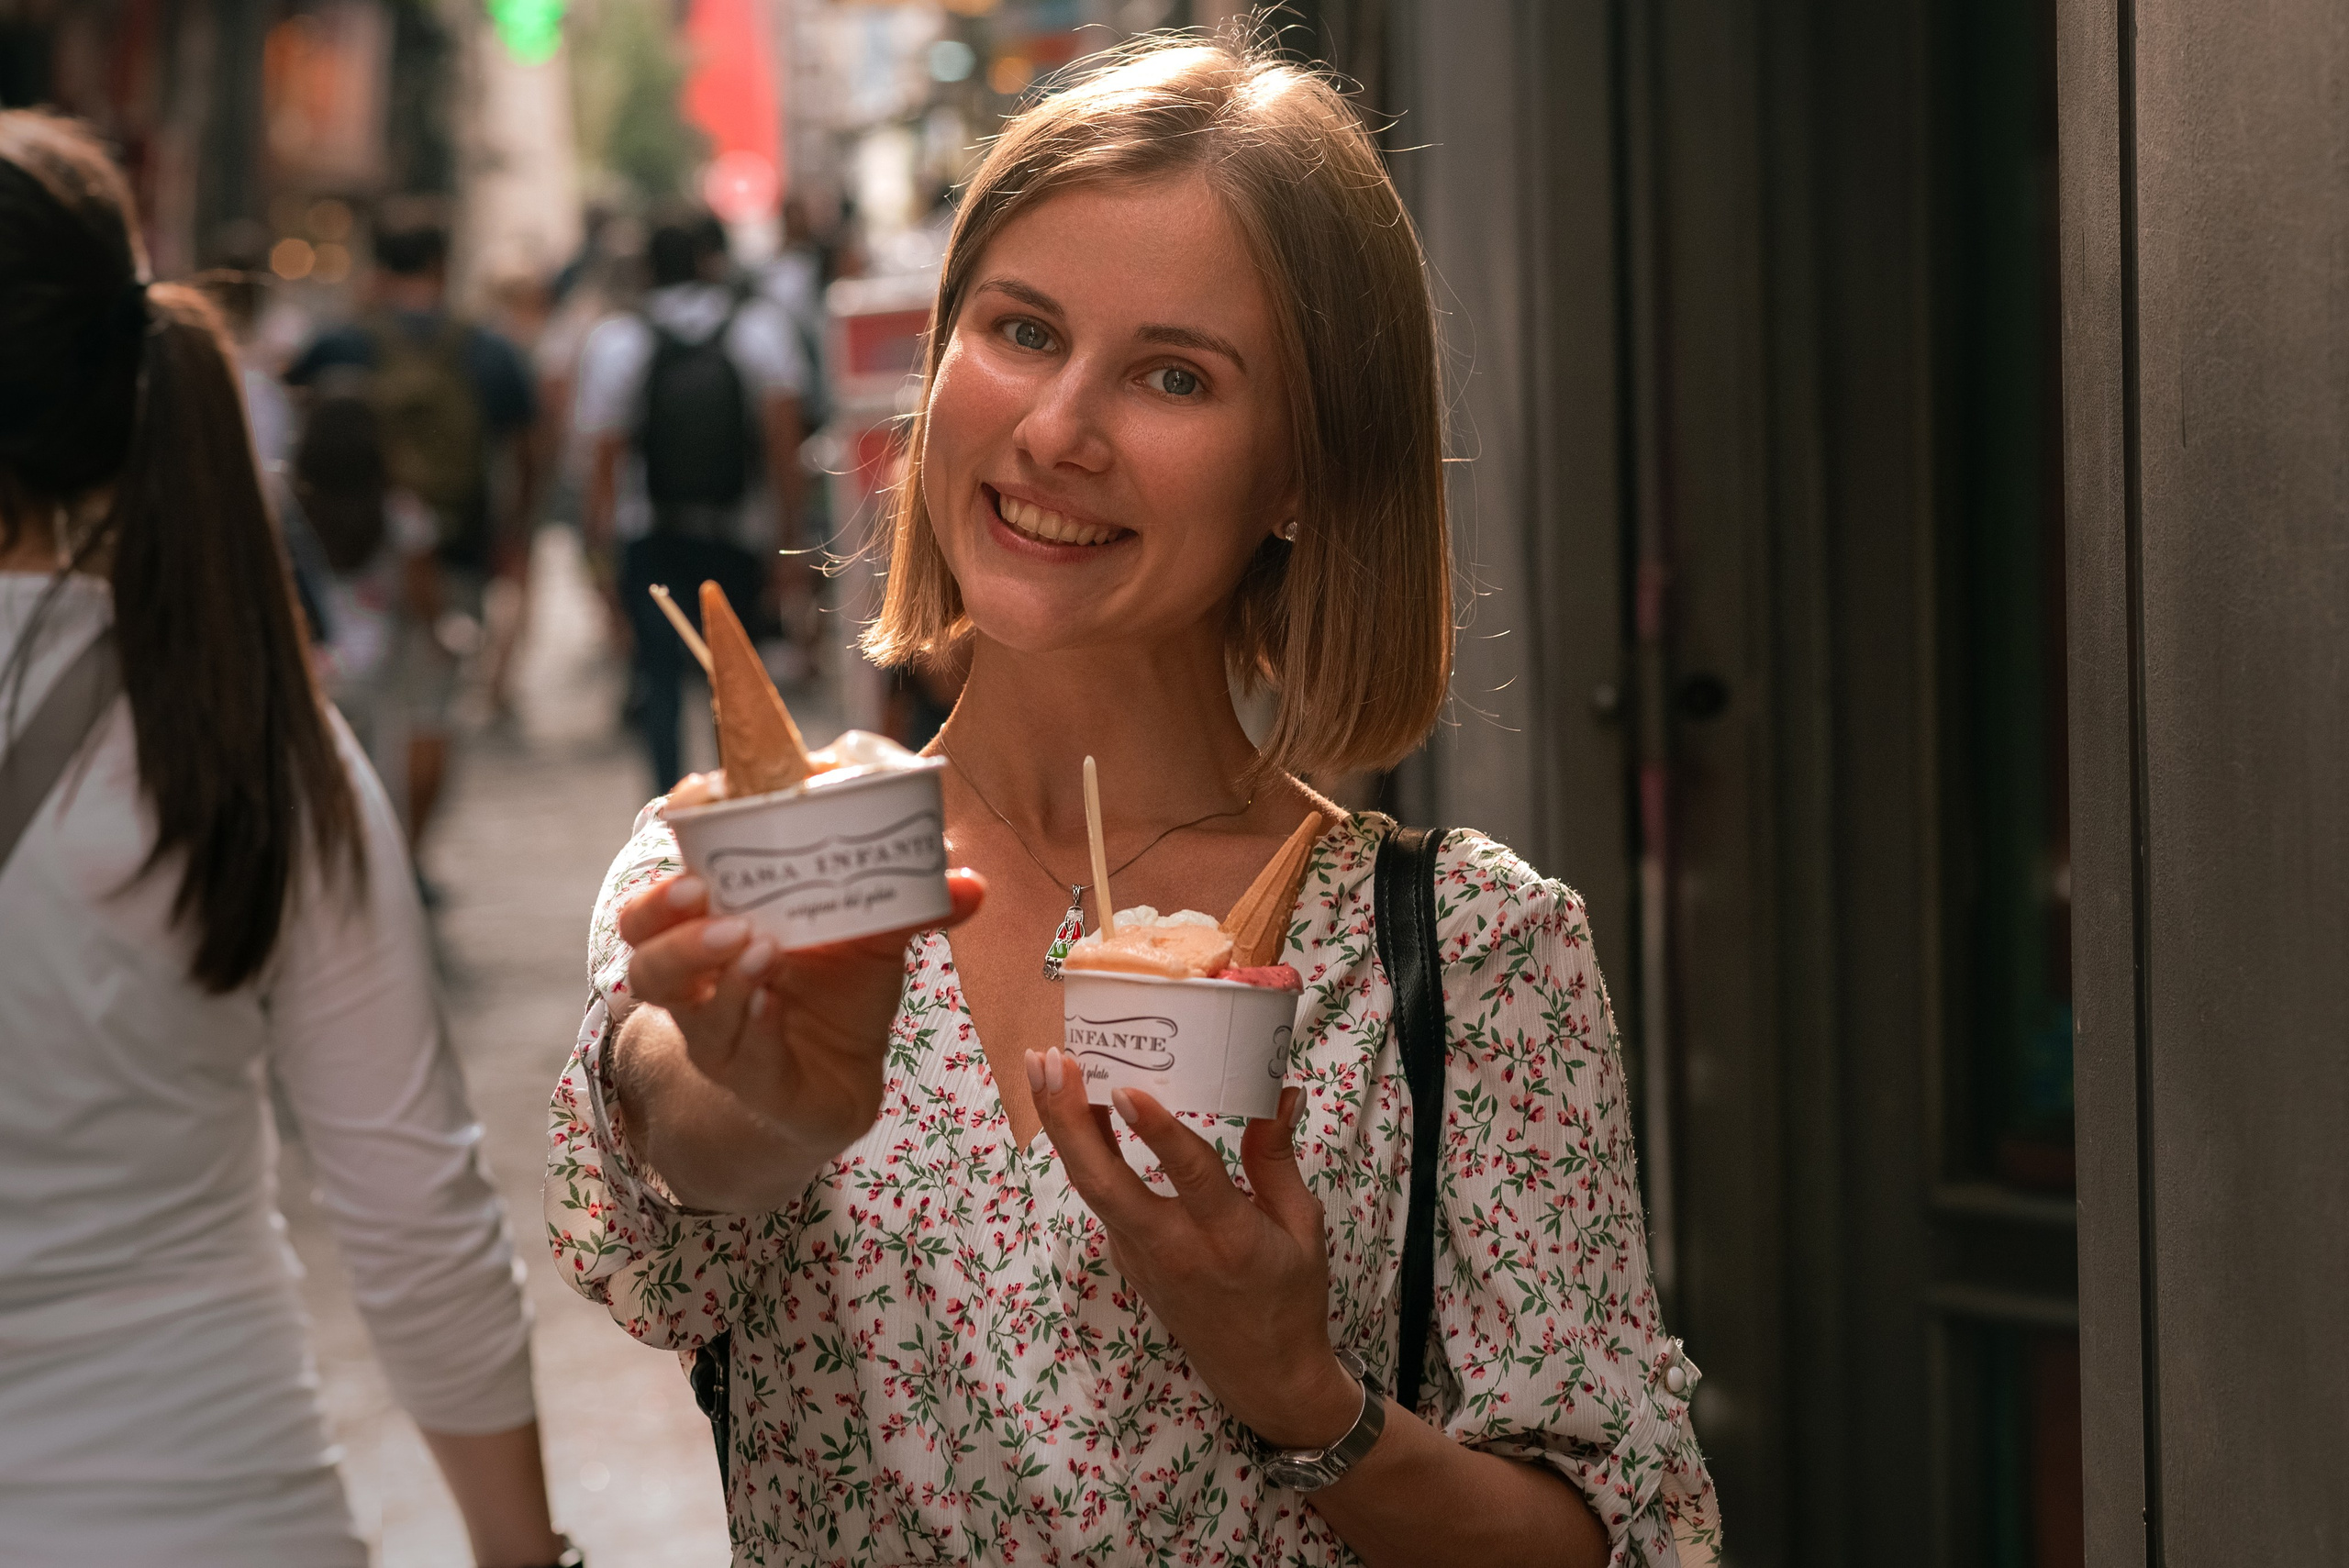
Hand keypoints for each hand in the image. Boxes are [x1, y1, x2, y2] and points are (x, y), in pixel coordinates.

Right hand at [618, 869, 984, 1159]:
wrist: (845, 1080)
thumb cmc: (841, 989)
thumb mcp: (874, 937)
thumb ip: (909, 905)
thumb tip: (970, 881)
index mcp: (718, 922)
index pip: (670, 879)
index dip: (673, 843)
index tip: (694, 801)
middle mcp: (701, 976)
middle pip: (642, 940)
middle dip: (663, 911)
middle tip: (704, 889)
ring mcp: (717, 1030)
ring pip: (673, 998)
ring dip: (706, 965)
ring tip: (755, 943)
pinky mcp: (751, 1080)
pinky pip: (738, 1054)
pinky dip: (753, 1024)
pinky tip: (773, 1003)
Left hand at [1027, 1049, 1363, 1448]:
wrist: (1262, 1375)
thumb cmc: (1291, 1295)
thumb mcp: (1303, 1225)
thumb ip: (1278, 1157)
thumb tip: (1282, 1091)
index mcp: (1229, 1239)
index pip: (1189, 1178)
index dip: (1157, 1134)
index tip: (1125, 1090)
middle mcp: (1174, 1247)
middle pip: (1105, 1182)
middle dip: (1070, 1119)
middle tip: (1050, 1061)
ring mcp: (1141, 1256)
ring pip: (1091, 1187)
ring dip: (1063, 1128)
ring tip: (1044, 1069)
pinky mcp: (1127, 1258)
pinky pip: (1100, 1197)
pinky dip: (1083, 1149)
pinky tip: (1074, 1105)